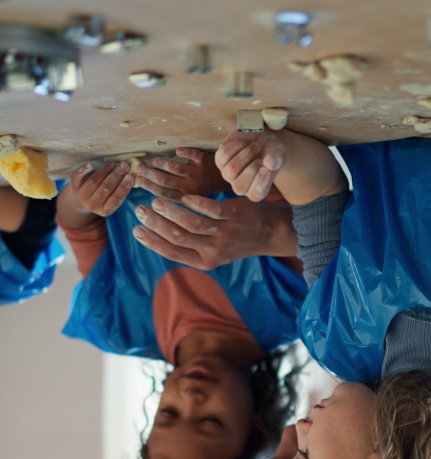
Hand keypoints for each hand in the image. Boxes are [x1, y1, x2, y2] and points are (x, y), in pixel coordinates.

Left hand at [68, 161, 134, 216]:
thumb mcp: (111, 199)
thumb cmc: (102, 197)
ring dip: (106, 171)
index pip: (116, 198)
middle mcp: (92, 205)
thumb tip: (132, 174)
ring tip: (114, 164)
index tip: (131, 176)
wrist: (80, 200)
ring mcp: (82, 196)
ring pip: (95, 181)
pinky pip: (78, 177)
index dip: (124, 187)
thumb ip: (120, 190)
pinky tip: (91, 165)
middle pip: (106, 188)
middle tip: (125, 165)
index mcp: (105, 211)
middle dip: (117, 175)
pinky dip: (83, 170)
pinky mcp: (74, 186)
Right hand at [132, 193, 296, 268]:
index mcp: (204, 262)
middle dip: (155, 224)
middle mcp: (212, 250)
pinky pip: (211, 210)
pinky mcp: (233, 216)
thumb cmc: (234, 241)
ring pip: (191, 224)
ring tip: (156, 201)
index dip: (152, 242)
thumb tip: (159, 239)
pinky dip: (195, 203)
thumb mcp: (212, 253)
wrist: (267, 233)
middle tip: (140, 211)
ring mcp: (223, 233)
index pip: (172, 253)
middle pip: (177, 237)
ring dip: (170, 212)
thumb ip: (190, 249)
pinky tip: (184, 197)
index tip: (136, 230)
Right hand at [135, 148, 228, 200]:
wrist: (229, 178)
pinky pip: (193, 155)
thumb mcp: (190, 194)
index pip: (163, 193)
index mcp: (186, 196)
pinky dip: (185, 152)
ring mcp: (198, 173)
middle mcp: (191, 186)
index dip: (149, 186)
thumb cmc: (204, 185)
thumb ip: (173, 190)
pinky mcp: (205, 161)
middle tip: (139, 168)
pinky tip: (176, 151)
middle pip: (166, 180)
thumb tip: (149, 184)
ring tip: (154, 160)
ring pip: (176, 168)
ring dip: (163, 163)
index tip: (138, 179)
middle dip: (150, 174)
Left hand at [215, 132, 286, 201]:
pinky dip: (236, 145)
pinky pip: (224, 155)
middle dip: (252, 168)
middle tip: (263, 156)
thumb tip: (270, 163)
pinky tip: (244, 142)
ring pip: (230, 170)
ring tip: (256, 145)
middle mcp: (241, 186)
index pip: (254, 195)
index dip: (260, 182)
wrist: (261, 138)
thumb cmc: (271, 150)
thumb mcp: (279, 154)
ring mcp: (228, 175)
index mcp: (257, 191)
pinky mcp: (220, 161)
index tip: (267, 167)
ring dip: (246, 153)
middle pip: (239, 186)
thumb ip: (277, 160)